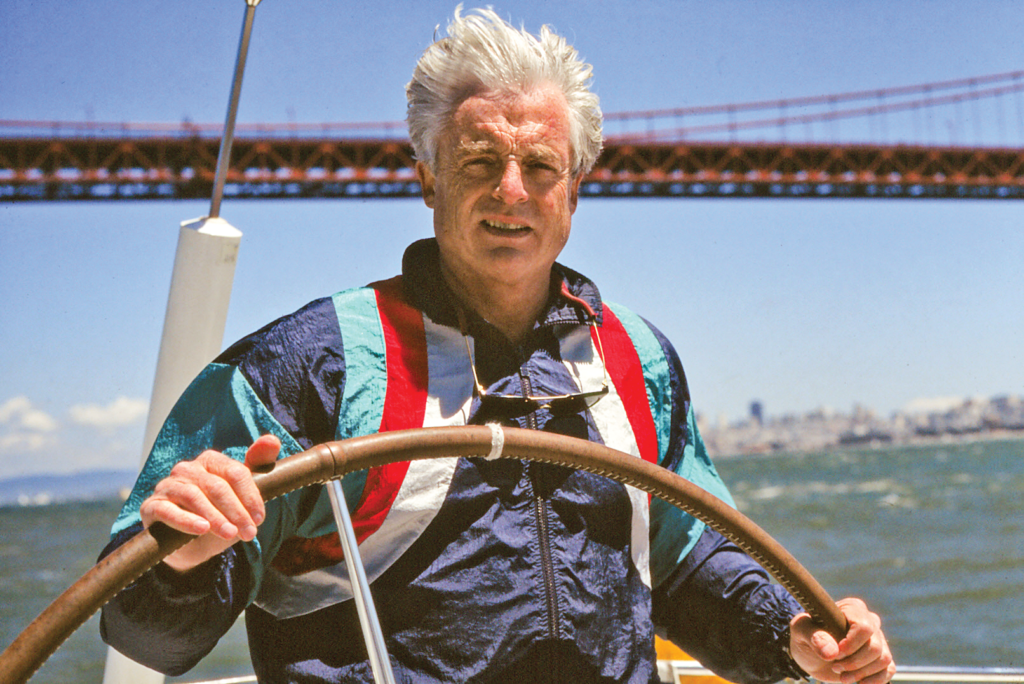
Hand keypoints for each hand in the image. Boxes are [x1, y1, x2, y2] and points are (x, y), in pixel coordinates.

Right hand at [139, 434, 280, 571]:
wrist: (192, 545)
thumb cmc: (221, 514)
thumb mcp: (242, 494)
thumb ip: (258, 465)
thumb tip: (273, 440)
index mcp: (211, 461)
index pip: (234, 472)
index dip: (250, 496)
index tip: (260, 518)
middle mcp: (187, 469)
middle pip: (216, 486)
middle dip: (236, 511)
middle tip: (249, 533)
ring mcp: (167, 486)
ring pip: (193, 496)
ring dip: (215, 517)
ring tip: (230, 534)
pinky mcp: (151, 507)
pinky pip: (167, 511)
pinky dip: (186, 520)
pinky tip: (202, 530)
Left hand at [789, 597, 894, 683]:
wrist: (810, 655)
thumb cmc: (805, 636)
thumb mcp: (801, 631)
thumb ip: (814, 636)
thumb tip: (832, 651)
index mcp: (852, 608)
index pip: (864, 626)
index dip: (851, 645)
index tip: (835, 654)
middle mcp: (870, 621)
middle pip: (874, 646)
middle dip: (854, 663)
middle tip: (835, 667)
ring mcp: (878, 639)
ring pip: (883, 659)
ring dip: (862, 673)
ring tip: (842, 677)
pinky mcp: (881, 657)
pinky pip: (889, 669)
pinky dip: (875, 680)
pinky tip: (859, 683)